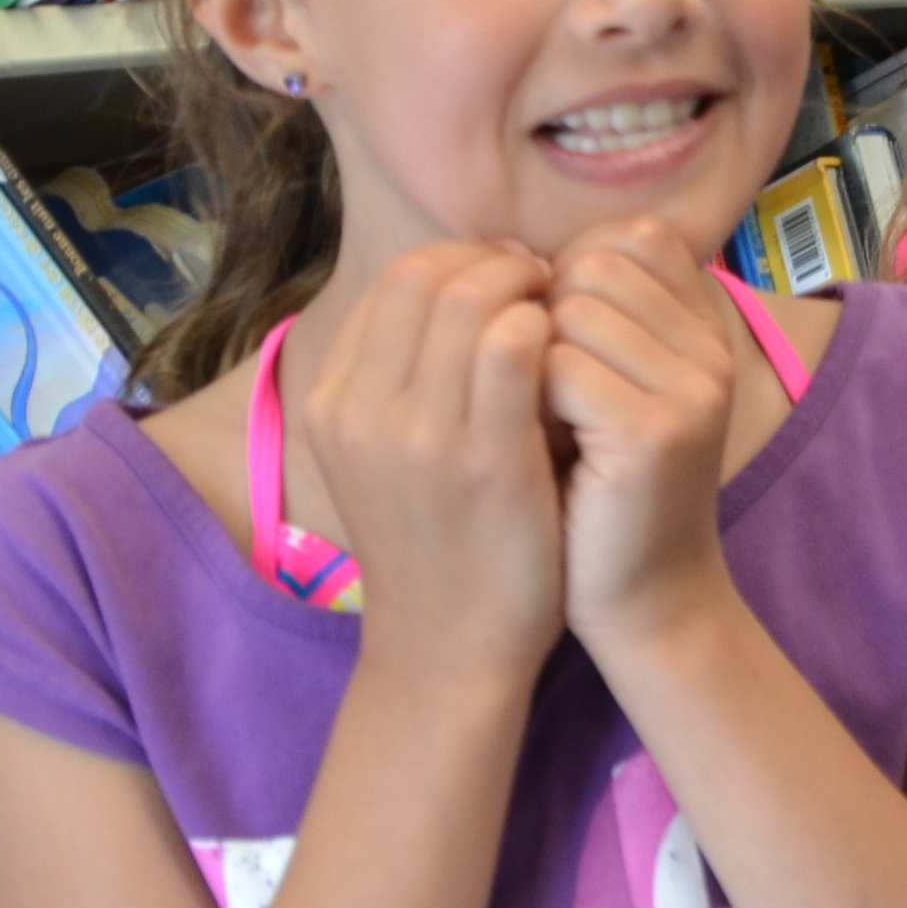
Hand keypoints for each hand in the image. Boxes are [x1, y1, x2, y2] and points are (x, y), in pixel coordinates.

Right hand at [291, 243, 565, 685]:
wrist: (448, 645)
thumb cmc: (439, 540)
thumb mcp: (386, 454)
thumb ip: (406, 376)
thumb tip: (465, 283)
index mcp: (332, 401)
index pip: (395, 281)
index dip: (463, 262)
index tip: (510, 279)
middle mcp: (360, 409)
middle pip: (426, 273)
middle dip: (496, 262)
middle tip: (544, 284)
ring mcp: (416, 434)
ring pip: (472, 297)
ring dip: (530, 289)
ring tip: (564, 313)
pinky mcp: (482, 459)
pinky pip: (516, 346)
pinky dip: (552, 329)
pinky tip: (574, 355)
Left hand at [543, 221, 745, 651]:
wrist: (647, 601)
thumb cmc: (604, 493)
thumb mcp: (617, 392)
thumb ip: (596, 322)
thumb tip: (516, 255)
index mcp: (708, 332)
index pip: (636, 237)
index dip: (573, 269)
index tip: (549, 332)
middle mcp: (713, 350)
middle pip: (597, 263)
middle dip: (542, 311)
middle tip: (533, 382)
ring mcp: (691, 389)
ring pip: (571, 309)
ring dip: (527, 355)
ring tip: (531, 415)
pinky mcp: (653, 433)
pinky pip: (556, 367)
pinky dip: (524, 398)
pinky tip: (530, 444)